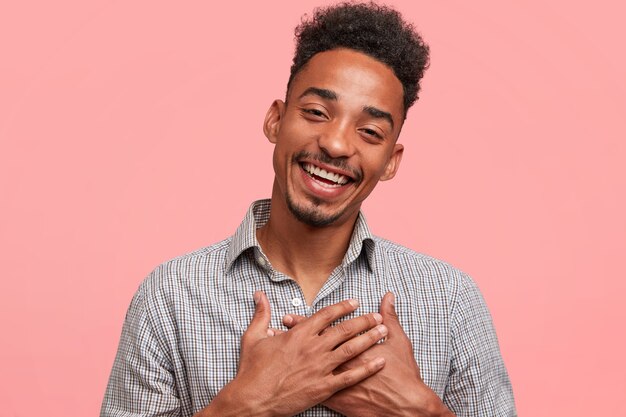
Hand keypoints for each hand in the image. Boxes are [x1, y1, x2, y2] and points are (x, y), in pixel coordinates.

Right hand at [197, 292, 387, 416]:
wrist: (252, 400)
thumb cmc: (251, 370)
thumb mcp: (253, 338)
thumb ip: (261, 314)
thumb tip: (260, 295)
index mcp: (299, 334)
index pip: (327, 315)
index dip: (343, 307)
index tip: (356, 302)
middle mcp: (313, 348)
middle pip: (345, 330)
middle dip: (364, 321)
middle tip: (378, 316)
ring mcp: (320, 368)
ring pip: (351, 349)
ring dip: (369, 339)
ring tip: (384, 331)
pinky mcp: (323, 388)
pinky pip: (350, 376)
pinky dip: (367, 368)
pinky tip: (379, 361)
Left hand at [282, 293, 455, 416]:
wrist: (404, 406)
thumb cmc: (402, 373)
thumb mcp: (399, 340)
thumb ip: (390, 316)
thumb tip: (388, 296)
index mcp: (349, 345)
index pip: (320, 329)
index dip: (302, 322)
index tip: (287, 317)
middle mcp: (338, 362)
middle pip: (307, 346)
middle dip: (289, 339)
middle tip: (272, 333)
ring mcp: (335, 382)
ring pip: (305, 368)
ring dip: (290, 360)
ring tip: (275, 352)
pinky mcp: (336, 399)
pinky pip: (312, 390)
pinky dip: (297, 384)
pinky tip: (286, 380)